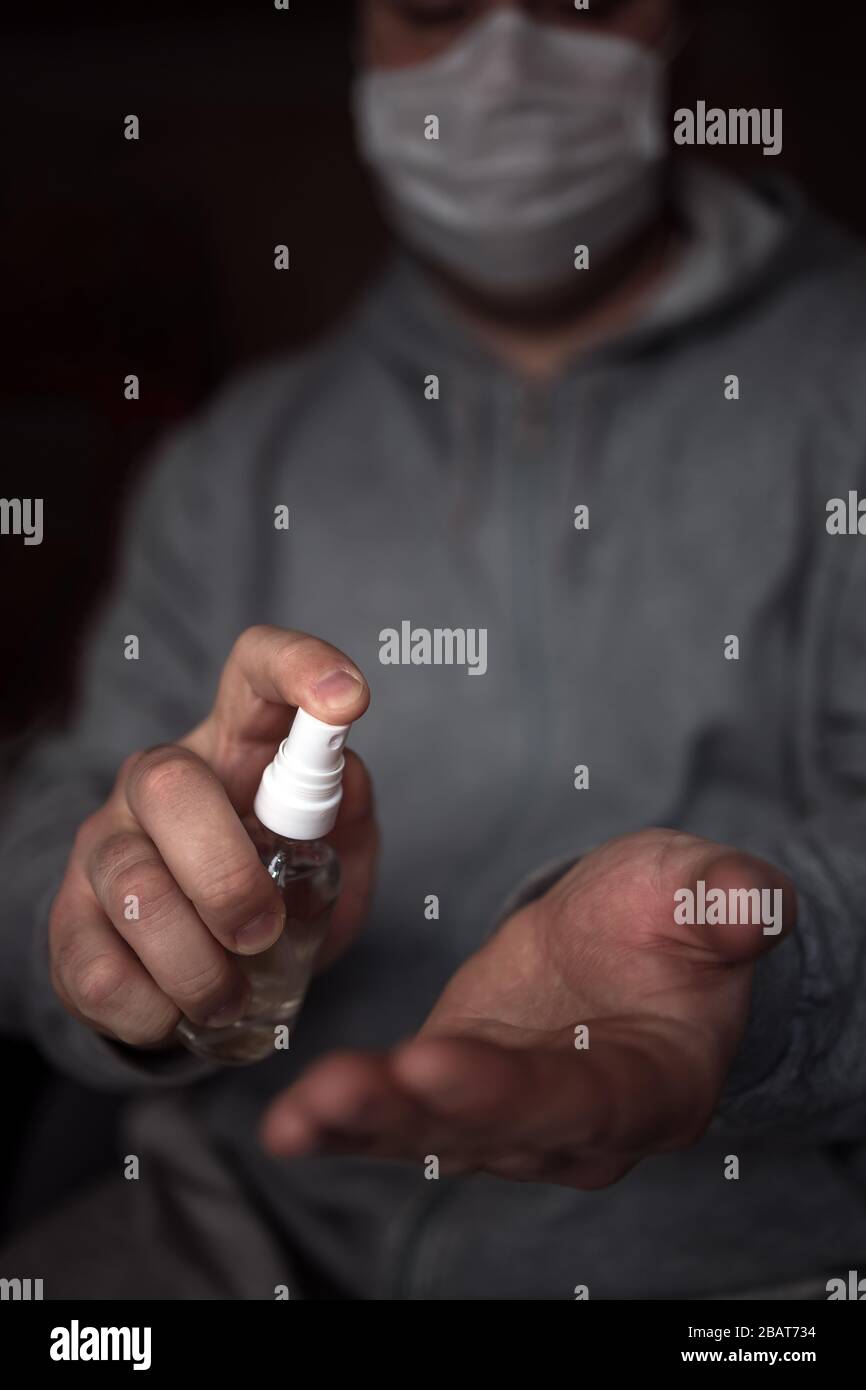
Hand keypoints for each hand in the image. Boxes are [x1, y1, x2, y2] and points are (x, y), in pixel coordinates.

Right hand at [50, 626, 374, 1046]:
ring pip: (134, 887)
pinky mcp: (67, 920)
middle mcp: (158, 779)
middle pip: (170, 787)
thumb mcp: (334, 853)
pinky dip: (151, 1008)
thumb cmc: (278, 890)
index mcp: (236, 745)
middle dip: (226, 874)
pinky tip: (176, 1013)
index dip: (298, 666)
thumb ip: (346, 816)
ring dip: (195, 964)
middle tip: (263, 932)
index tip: (347, 698)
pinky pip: (99, 968)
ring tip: (230, 998)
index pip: (254, 670)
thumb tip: (345, 776)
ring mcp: (104, 844)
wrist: (199, 973)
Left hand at [261, 829, 794, 1187]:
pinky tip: (289, 1121)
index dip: (506, 1088)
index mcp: (647, 1084)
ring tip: (296, 1116)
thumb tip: (750, 906)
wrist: (630, 941)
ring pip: (431, 1133)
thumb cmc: (670, 920)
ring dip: (362, 1124)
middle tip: (337, 1091)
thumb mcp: (703, 893)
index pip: (574, 1098)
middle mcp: (574, 1126)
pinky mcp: (452, 1092)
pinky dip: (343, 1120)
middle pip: (488, 1128)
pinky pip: (397, 1117)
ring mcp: (508, 1118)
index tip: (434, 1063)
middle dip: (411, 1112)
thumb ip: (728, 904)